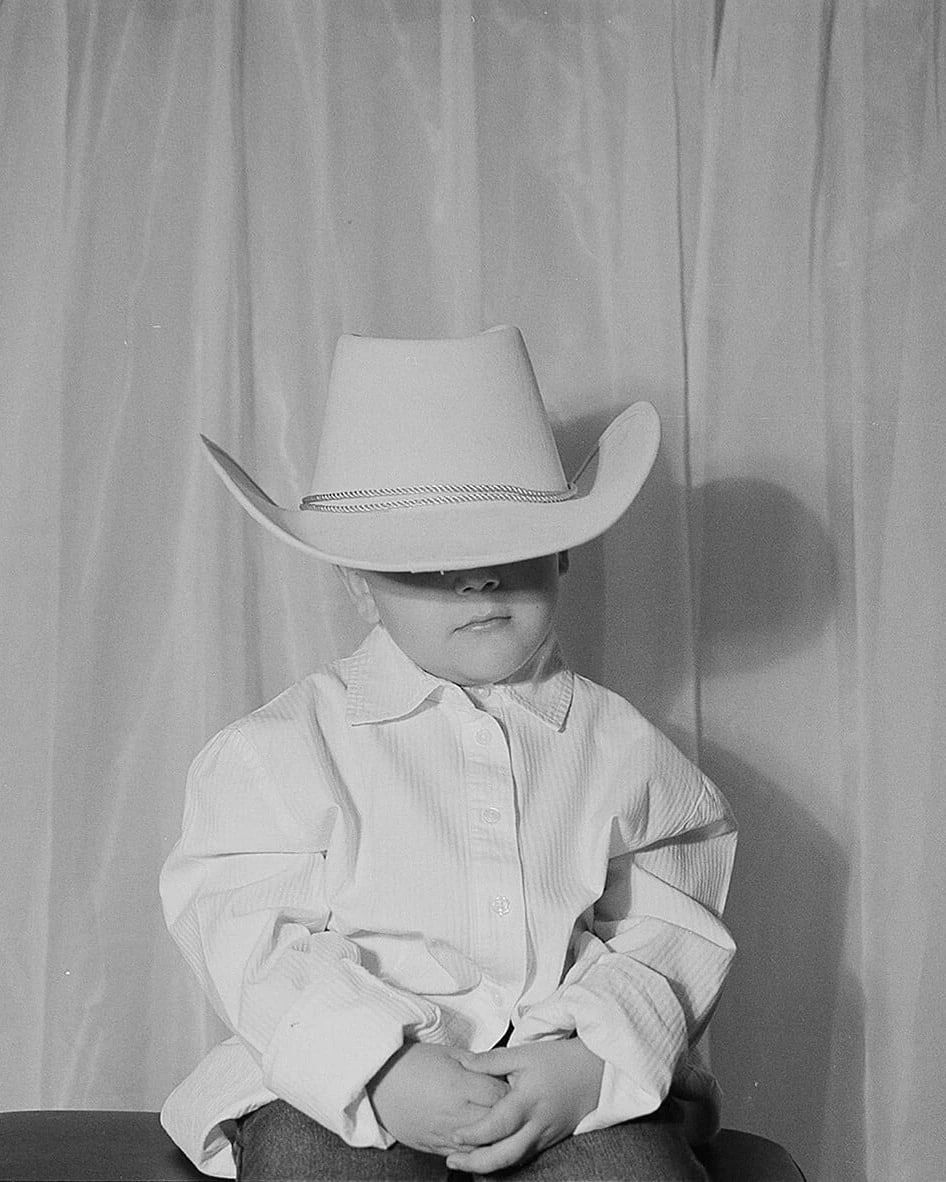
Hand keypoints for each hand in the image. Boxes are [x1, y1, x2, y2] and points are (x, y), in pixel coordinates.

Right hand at [366, 1041, 509, 1155]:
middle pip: (497, 1123)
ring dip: (495, 1137)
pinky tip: (481, 1140)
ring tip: (500, 1124)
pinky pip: (463, 1156)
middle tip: (512, 1104)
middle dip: (508, 1115)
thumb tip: (499, 1071)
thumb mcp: (447, 1053)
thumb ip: (476, 1064)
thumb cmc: (412, 1062)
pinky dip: (476, 1150)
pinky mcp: (434, 1147)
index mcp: (459, 1085)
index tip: (514, 1084)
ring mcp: (444, 1134)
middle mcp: (455, 1113)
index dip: (511, 1089)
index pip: (500, 1095)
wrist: (377, 1082)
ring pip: (483, 1145)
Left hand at [445, 1038, 603, 1173]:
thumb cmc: (558, 1060)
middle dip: (476, 1163)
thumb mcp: (524, 1054)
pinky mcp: (549, 1142)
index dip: (475, 1133)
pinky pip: (524, 1158)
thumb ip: (492, 1060)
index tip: (454, 1135)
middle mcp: (537, 1124)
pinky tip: (488, 1159)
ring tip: (464, 1163)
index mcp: (528, 1100)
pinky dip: (504, 1162)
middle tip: (452, 1160)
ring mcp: (545, 1137)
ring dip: (488, 1167)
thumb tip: (463, 1063)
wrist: (595, 1072)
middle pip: (506, 1155)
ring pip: (515, 1161)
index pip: (498, 1125)